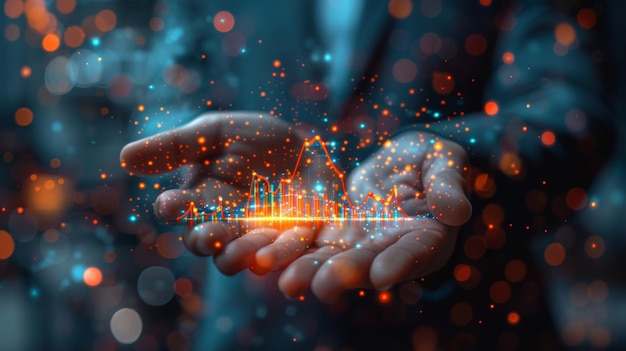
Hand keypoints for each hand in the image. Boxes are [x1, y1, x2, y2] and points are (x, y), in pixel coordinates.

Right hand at [120, 112, 319, 272]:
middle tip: (208, 233)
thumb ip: (176, 146)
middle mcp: (226, 225)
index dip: (175, 208)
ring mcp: (260, 238)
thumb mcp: (216, 133)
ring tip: (250, 252)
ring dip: (242, 253)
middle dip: (208, 238)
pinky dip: (283, 259)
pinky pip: (288, 257)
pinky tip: (278, 255)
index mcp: (202, 200)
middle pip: (209, 241)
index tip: (170, 203)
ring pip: (244, 255)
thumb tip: (124, 157)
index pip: (181, 210)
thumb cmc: (256, 141)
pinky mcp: (294, 244)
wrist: (308, 152)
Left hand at [274, 131, 471, 301]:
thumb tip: (458, 211)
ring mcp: (357, 243)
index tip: (383, 274)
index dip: (401, 262)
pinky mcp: (331, 232)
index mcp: (426, 237)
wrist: (401, 160)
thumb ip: (448, 184)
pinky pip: (308, 240)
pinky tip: (264, 256)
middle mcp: (389, 250)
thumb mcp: (445, 162)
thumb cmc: (432, 160)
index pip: (416, 253)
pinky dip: (287, 248)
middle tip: (322, 287)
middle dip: (344, 275)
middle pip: (367, 264)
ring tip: (287, 282)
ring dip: (310, 270)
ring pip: (331, 259)